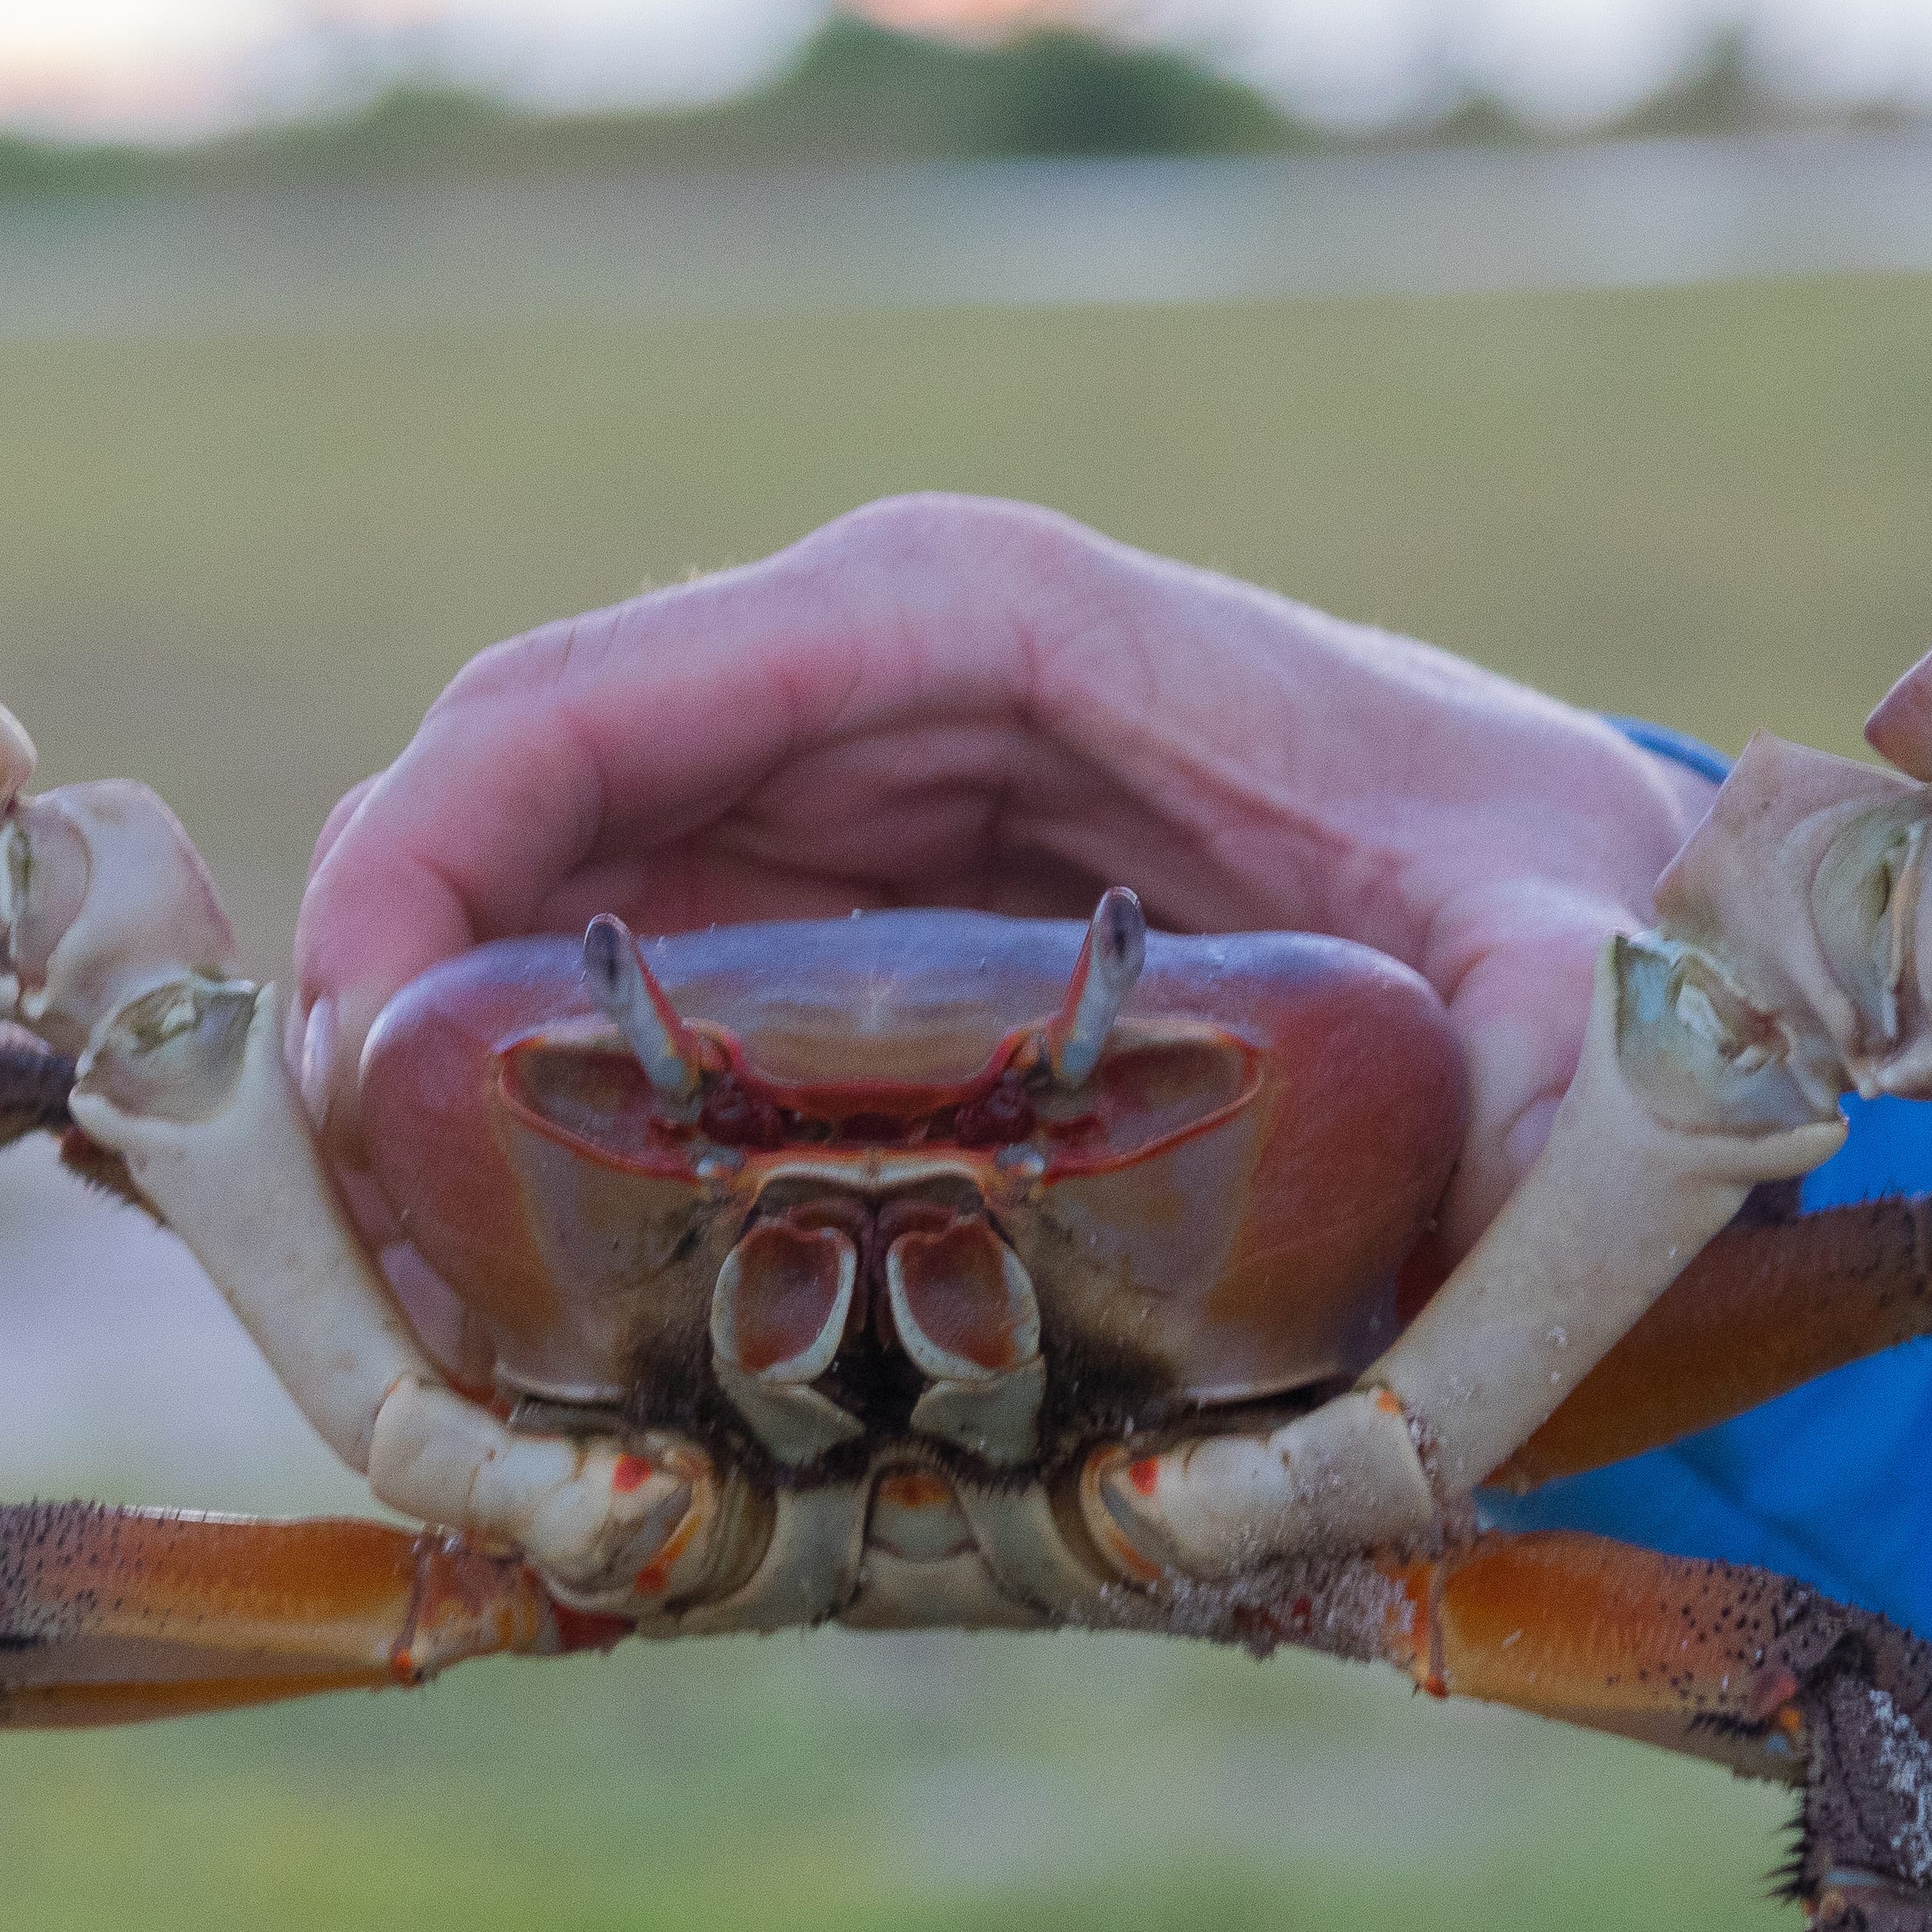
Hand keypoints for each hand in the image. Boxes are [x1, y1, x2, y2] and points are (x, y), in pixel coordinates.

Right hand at [290, 492, 1710, 1254]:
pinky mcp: (841, 922)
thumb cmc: (1565, 912)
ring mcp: (840, 799)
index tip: (341, 1073)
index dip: (419, 866)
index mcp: (965, 621)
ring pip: (535, 906)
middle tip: (331, 1261)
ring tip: (392, 1309)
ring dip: (430, 1089)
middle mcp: (865, 686)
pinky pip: (619, 992)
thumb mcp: (1571, 991)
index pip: (597, 697)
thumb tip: (1431, 1291)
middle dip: (377, 1008)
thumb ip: (1533, 1100)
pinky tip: (510, 1286)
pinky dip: (530, 1118)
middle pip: (511, 804)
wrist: (1600, 928)